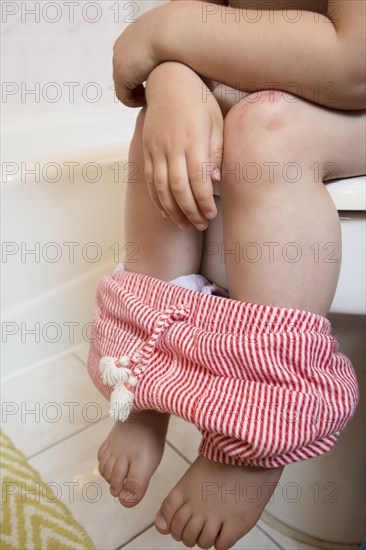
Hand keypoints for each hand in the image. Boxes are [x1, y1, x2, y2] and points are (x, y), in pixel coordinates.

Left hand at [113, 4, 165, 106]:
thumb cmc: (174, 35)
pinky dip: (135, 102)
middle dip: (136, 87)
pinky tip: (147, 100)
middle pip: (124, 75)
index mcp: (128, 39)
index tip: (152, 82)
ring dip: (135, 96)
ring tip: (150, 98)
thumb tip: (170, 55)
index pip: (128, 62)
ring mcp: (118, 63)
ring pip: (123, 88)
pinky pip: (124, 97)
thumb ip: (164, 48)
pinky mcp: (122, 76)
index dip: (139, 76)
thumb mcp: (168, 40)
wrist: (168, 32)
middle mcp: (120, 50)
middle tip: (150, 93)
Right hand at [143, 63, 223, 230]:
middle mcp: (172, 147)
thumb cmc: (199, 102)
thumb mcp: (216, 122)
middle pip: (179, 188)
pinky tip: (166, 212)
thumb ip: (216, 151)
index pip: (198, 180)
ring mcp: (156, 149)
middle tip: (201, 225)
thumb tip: (215, 180)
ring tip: (185, 225)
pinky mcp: (147, 150)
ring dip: (173, 210)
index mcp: (193, 140)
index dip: (204, 201)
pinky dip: (157, 199)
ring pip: (161, 188)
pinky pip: (150, 180)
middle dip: (190, 211)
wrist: (169, 80)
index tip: (212, 215)